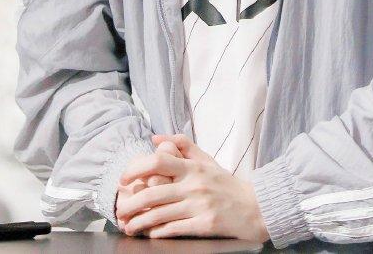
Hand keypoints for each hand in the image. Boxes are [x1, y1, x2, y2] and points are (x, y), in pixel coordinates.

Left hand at [115, 132, 270, 241]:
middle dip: (131, 203)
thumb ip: (182, 145)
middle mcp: (194, 185)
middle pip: (153, 192)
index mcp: (193, 168)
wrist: (254, 207)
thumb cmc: (225, 184)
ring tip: (128, 226)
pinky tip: (150, 234)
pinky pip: (175, 229)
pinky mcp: (205, 225)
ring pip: (160, 214)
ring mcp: (199, 205)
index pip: (159, 161)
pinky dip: (159, 232)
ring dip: (140, 222)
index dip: (137, 169)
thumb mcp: (206, 160)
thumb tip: (155, 138)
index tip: (124, 179)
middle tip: (119, 210)